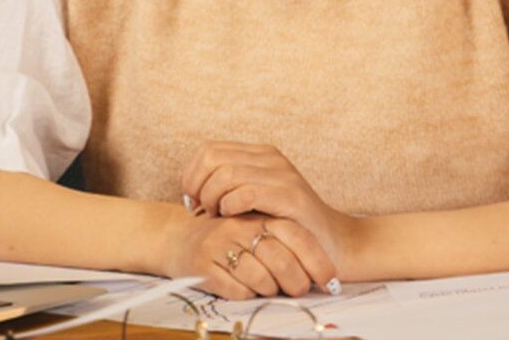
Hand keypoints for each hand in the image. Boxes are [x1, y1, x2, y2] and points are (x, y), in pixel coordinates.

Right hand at [157, 212, 338, 299]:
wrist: (179, 239)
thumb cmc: (228, 238)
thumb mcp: (257, 228)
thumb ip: (284, 241)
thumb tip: (321, 275)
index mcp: (259, 214)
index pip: (298, 237)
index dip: (317, 262)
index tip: (329, 280)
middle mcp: (240, 226)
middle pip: (282, 261)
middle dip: (297, 282)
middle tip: (300, 289)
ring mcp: (220, 244)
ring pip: (262, 279)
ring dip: (272, 290)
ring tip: (270, 287)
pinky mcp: (202, 264)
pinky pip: (238, 291)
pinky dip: (248, 295)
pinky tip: (246, 287)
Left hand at [180, 142, 356, 271]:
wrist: (331, 243)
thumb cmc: (286, 227)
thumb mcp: (254, 201)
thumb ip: (228, 188)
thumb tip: (191, 190)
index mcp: (260, 155)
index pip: (208, 150)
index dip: (191, 174)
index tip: (194, 201)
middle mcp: (271, 158)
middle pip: (212, 157)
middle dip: (197, 186)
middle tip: (203, 210)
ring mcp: (282, 174)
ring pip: (225, 174)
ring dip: (213, 198)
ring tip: (218, 216)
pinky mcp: (290, 196)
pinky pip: (247, 192)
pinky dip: (231, 206)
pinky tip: (232, 218)